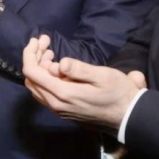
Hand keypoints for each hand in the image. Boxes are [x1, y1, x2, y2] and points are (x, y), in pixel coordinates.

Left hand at [22, 35, 138, 131]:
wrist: (128, 118)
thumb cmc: (118, 94)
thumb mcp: (103, 77)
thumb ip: (79, 69)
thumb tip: (59, 63)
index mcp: (62, 94)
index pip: (31, 72)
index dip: (30, 53)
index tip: (37, 40)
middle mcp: (54, 104)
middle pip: (31, 78)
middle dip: (34, 57)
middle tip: (46, 44)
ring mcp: (57, 110)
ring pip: (36, 86)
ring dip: (39, 68)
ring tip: (50, 54)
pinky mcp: (62, 112)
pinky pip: (44, 93)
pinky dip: (44, 78)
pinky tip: (56, 69)